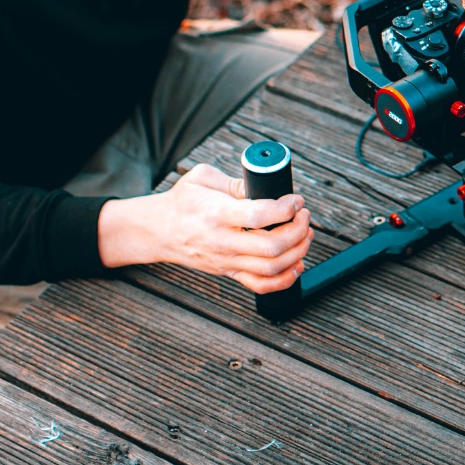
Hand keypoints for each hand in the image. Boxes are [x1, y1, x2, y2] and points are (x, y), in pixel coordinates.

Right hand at [96, 163, 312, 292]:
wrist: (160, 231)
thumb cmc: (182, 202)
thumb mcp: (202, 177)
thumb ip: (235, 182)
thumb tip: (264, 188)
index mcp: (216, 214)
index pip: (257, 216)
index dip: (284, 209)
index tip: (295, 200)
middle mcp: (223, 242)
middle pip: (271, 246)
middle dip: (298, 230)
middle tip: (303, 216)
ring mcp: (227, 261)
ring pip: (271, 268)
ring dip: (298, 252)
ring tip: (305, 235)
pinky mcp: (229, 273)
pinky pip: (261, 286)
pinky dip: (285, 279)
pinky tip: (296, 264)